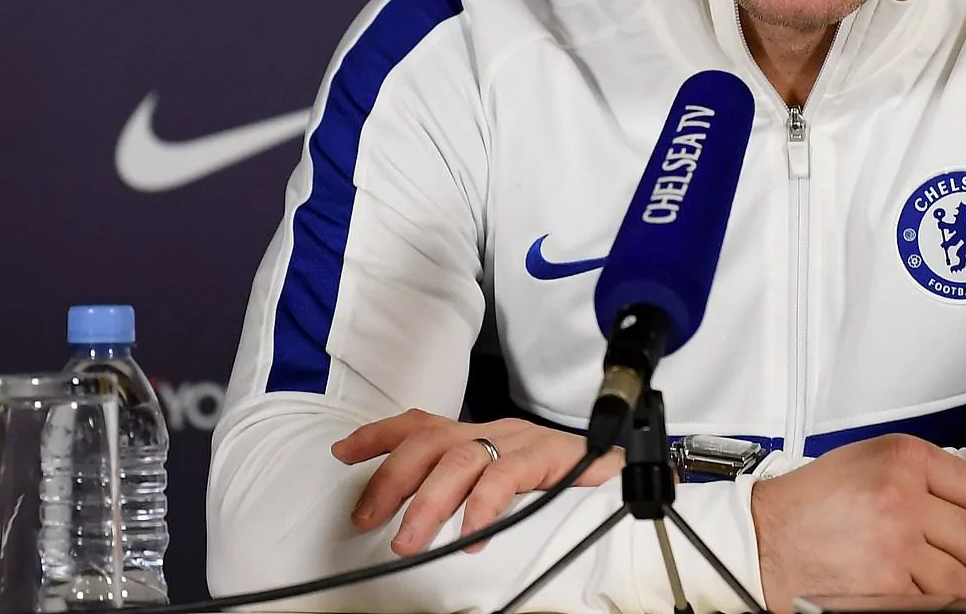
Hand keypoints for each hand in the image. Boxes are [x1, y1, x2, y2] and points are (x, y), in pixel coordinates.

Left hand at [331, 409, 623, 555]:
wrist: (623, 466)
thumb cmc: (555, 480)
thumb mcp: (499, 480)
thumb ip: (462, 490)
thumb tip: (410, 517)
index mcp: (478, 434)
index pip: (420, 423)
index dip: (378, 434)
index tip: (342, 453)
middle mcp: (494, 430)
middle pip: (430, 440)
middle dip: (392, 479)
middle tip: (368, 520)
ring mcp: (521, 441)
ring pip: (462, 460)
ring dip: (428, 502)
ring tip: (409, 541)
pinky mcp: (550, 456)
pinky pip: (508, 478)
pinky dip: (483, 508)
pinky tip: (471, 535)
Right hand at [749, 434, 965, 608]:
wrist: (762, 537)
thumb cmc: (811, 501)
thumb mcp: (873, 461)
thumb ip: (933, 475)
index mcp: (905, 458)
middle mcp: (902, 498)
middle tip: (943, 556)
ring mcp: (894, 545)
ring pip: (958, 577)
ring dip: (945, 582)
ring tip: (910, 570)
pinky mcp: (884, 587)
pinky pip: (932, 603)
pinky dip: (924, 601)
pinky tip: (901, 586)